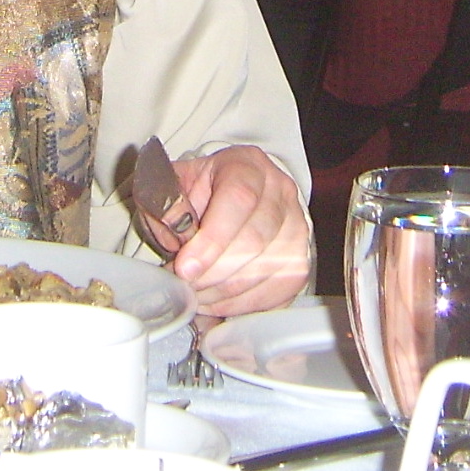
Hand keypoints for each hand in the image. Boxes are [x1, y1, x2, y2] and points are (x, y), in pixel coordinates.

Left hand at [168, 145, 309, 316]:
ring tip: (197, 294)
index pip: (239, 198)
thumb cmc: (198, 196)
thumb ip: (168, 206)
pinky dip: (244, 305)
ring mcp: (296, 225)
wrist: (225, 199)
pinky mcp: (301, 258)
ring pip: (268, 270)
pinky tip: (219, 302)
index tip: (185, 268)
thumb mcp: (173, 189)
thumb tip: (172, 226)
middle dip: (214, 273)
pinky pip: (278, 291)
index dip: (213, 238)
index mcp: (246, 165)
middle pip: (256, 240)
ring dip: (225, 293)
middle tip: (185, 285)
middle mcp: (279, 190)